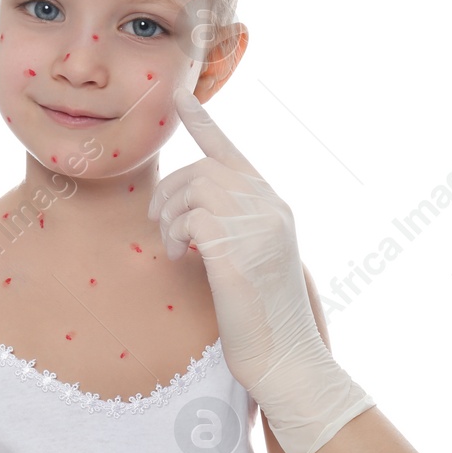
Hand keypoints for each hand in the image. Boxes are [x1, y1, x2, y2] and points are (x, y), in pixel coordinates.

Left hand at [148, 89, 376, 452]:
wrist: (287, 358)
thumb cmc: (265, 318)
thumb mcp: (254, 260)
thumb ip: (235, 227)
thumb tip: (195, 214)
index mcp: (274, 208)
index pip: (232, 153)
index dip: (203, 121)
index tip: (179, 94)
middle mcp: (269, 209)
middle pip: (202, 171)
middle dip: (172, 195)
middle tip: (164, 229)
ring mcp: (255, 228)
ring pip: (192, 190)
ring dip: (171, 218)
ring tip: (176, 248)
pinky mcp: (236, 251)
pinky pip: (189, 219)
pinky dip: (175, 236)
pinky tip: (181, 258)